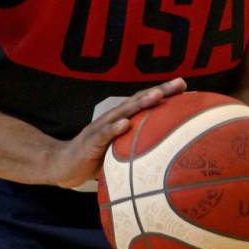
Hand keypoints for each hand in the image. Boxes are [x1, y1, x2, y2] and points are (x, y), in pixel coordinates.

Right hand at [48, 78, 186, 188]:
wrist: (63, 165)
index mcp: (122, 120)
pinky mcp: (90, 142)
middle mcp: (113, 118)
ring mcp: (101, 128)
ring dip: (140, 103)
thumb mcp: (120, 152)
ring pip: (123, 112)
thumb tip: (167, 155)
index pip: (145, 102)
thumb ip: (137, 147)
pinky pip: (103, 134)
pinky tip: (126, 124)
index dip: (165, 93)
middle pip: (138, 100)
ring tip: (157, 97)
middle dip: (160, 90)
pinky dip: (115, 128)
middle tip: (180, 83)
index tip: (185, 86)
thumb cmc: (96, 159)